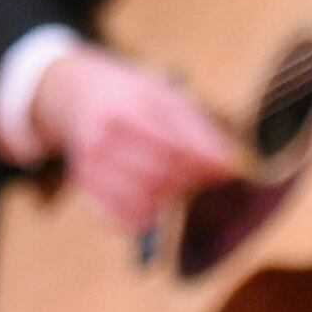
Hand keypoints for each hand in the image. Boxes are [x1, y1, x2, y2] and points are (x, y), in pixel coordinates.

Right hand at [27, 44, 241, 232]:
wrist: (82, 93)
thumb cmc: (138, 97)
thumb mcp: (170, 98)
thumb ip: (200, 132)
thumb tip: (229, 167)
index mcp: (132, 108)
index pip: (176, 146)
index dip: (205, 162)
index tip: (227, 167)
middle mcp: (107, 137)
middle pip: (161, 175)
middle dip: (191, 180)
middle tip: (203, 174)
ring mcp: (92, 164)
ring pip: (144, 201)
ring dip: (169, 198)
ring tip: (177, 182)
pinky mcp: (86, 186)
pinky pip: (122, 218)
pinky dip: (145, 216)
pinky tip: (154, 201)